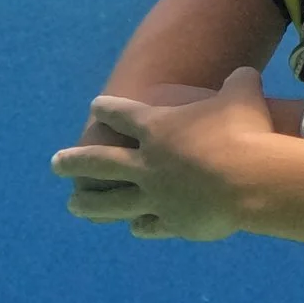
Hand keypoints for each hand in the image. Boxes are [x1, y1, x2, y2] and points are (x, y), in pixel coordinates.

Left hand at [52, 68, 274, 239]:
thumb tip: (246, 75)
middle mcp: (147, 163)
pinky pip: (150, 225)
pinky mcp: (173, 222)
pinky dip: (142, 225)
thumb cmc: (243, 131)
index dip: (108, 110)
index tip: (95, 108)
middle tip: (55, 164)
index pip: (123, 116)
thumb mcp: (243, 94)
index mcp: (157, 128)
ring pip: (113, 201)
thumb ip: (239, 83)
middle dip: (76, 161)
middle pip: (101, 161)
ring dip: (90, 203)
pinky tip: (135, 227)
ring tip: (73, 205)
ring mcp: (156, 196)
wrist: (248, 179)